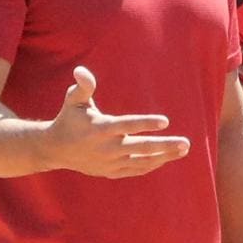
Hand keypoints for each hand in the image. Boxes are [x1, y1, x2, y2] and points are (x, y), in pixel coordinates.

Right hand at [38, 65, 187, 178]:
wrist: (56, 150)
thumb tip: (81, 70)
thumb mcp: (73, 100)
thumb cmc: (69, 119)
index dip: (146, 123)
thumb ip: (83, 86)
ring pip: (142, 161)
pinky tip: (167, 157)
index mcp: (100, 129)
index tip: (165, 121)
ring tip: (183, 149)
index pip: (126, 126)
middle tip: (186, 142)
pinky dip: (152, 165)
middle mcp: (107, 148)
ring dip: (164, 156)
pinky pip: (136, 169)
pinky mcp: (111, 171)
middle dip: (164, 145)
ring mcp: (110, 162)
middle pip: (140, 147)